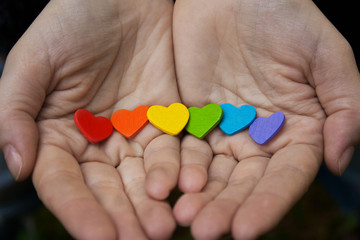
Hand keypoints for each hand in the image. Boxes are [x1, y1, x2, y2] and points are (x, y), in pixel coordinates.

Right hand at [0, 0, 179, 238]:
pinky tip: (188, 188)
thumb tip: (16, 166)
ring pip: (143, 177)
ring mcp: (133, 132)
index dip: (78, 210)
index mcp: (57, 133)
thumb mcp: (34, 60)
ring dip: (153, 203)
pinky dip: (180, 170)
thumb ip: (15, 111)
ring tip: (166, 227)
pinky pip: (174, 150)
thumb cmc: (73, 20)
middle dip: (123, 217)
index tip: (97, 238)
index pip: (63, 182)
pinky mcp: (166, 120)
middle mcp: (96, 141)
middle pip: (107, 189)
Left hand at [172, 0, 359, 238]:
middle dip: (226, 208)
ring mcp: (224, 128)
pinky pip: (182, 146)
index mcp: (296, 130)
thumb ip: (345, 107)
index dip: (268, 203)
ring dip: (197, 196)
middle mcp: (259, 137)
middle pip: (243, 182)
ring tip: (182, 218)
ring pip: (210, 171)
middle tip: (203, 232)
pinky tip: (165, 186)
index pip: (285, 176)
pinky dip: (175, 167)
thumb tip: (337, 162)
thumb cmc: (286, 16)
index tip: (247, 230)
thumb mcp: (327, 55)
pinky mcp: (192, 116)